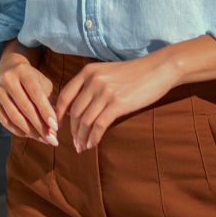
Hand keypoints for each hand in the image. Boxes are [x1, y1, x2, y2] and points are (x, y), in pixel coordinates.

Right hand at [0, 40, 58, 144]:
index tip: (55, 127)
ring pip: (14, 117)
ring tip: (42, 139)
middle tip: (51, 139)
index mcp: (23, 71)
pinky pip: (5, 121)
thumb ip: (50, 101)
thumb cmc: (31, 78)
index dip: (46, 112)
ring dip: (30, 131)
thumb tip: (54, 126)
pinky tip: (29, 135)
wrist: (8, 69)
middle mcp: (8, 79)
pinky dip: (18, 131)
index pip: (36, 94)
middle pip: (25, 107)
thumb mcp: (42, 82)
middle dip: (40, 126)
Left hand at [54, 55, 176, 152]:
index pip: (64, 96)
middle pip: (74, 112)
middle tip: (74, 143)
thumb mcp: (106, 73)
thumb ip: (89, 85)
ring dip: (82, 137)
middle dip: (72, 130)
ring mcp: (105, 92)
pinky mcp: (118, 103)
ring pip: (85, 120)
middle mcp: (93, 81)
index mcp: (87, 72)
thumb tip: (74, 109)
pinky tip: (93, 144)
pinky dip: (93, 137)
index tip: (57, 127)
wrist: (158, 69)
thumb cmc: (132, 73)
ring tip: (82, 147)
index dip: (58, 114)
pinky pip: (99, 125)